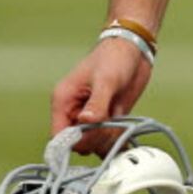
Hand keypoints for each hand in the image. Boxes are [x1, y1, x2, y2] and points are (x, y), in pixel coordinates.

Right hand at [50, 37, 153, 156]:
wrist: (134, 50)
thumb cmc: (114, 57)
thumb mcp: (106, 80)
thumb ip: (97, 103)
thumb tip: (86, 121)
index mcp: (64, 101)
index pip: (59, 135)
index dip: (75, 141)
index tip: (94, 136)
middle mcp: (74, 111)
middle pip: (78, 142)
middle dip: (96, 139)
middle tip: (111, 123)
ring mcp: (92, 117)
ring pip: (94, 143)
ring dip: (108, 138)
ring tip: (119, 120)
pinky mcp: (108, 118)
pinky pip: (108, 139)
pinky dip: (117, 138)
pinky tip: (125, 127)